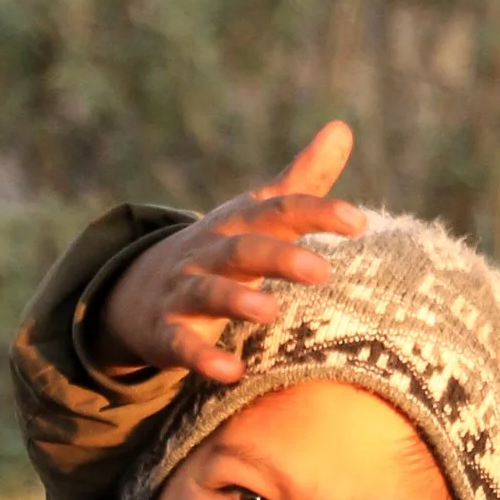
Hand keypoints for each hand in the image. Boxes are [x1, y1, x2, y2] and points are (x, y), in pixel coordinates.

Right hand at [98, 124, 362, 380]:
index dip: (317, 213)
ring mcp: (184, 290)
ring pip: (208, 291)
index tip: (360, 222)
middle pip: (244, 249)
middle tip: (323, 270)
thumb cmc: (220, 250)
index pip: (280, 211)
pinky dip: (202, 357)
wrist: (139, 289)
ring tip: (271, 311)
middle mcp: (210, 253)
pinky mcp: (166, 332)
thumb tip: (343, 127)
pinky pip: (181, 344)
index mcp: (238, 224)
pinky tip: (230, 372)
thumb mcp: (256, 214)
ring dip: (236, 299)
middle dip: (280, 257)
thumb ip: (301, 179)